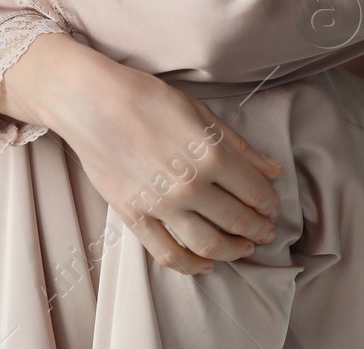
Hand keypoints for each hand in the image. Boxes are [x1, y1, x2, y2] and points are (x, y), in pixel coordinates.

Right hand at [29, 43, 284, 274]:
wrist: (90, 102)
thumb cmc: (145, 98)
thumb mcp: (200, 112)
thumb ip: (238, 145)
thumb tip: (271, 171)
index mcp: (211, 154)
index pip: (255, 193)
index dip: (269, 204)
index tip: (272, 207)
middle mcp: (190, 185)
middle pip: (237, 221)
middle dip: (258, 229)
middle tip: (265, 230)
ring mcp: (160, 205)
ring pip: (208, 245)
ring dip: (233, 251)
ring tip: (243, 248)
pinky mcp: (134, 216)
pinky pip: (167, 254)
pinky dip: (191, 266)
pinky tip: (205, 264)